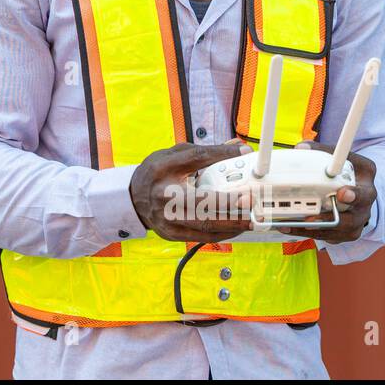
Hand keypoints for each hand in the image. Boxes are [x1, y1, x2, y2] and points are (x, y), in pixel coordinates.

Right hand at [129, 139, 256, 242]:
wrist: (132, 198)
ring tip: (251, 219)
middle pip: (200, 199)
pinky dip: (222, 233)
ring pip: (204, 223)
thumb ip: (206, 152)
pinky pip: (202, 236)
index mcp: (162, 168)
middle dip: (228, 201)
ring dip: (231, 223)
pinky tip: (236, 229)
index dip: (221, 154)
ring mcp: (165, 217)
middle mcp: (162, 193)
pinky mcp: (171, 233)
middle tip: (250, 199)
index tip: (244, 152)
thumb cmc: (157, 174)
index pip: (195, 158)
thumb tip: (237, 147)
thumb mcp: (175, 155)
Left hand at [274, 142, 376, 242]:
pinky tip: (288, 228)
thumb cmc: (348, 173)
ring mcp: (356, 223)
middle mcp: (365, 208)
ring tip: (289, 224)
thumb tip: (300, 148)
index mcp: (366, 186)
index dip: (354, 195)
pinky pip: (326, 237)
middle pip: (351, 219)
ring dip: (311, 229)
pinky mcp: (344, 234)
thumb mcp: (342, 158)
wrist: (359, 193)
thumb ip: (322, 152)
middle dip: (329, 220)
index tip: (341, 194)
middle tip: (310, 220)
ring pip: (335, 231)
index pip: (364, 192)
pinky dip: (307, 233)